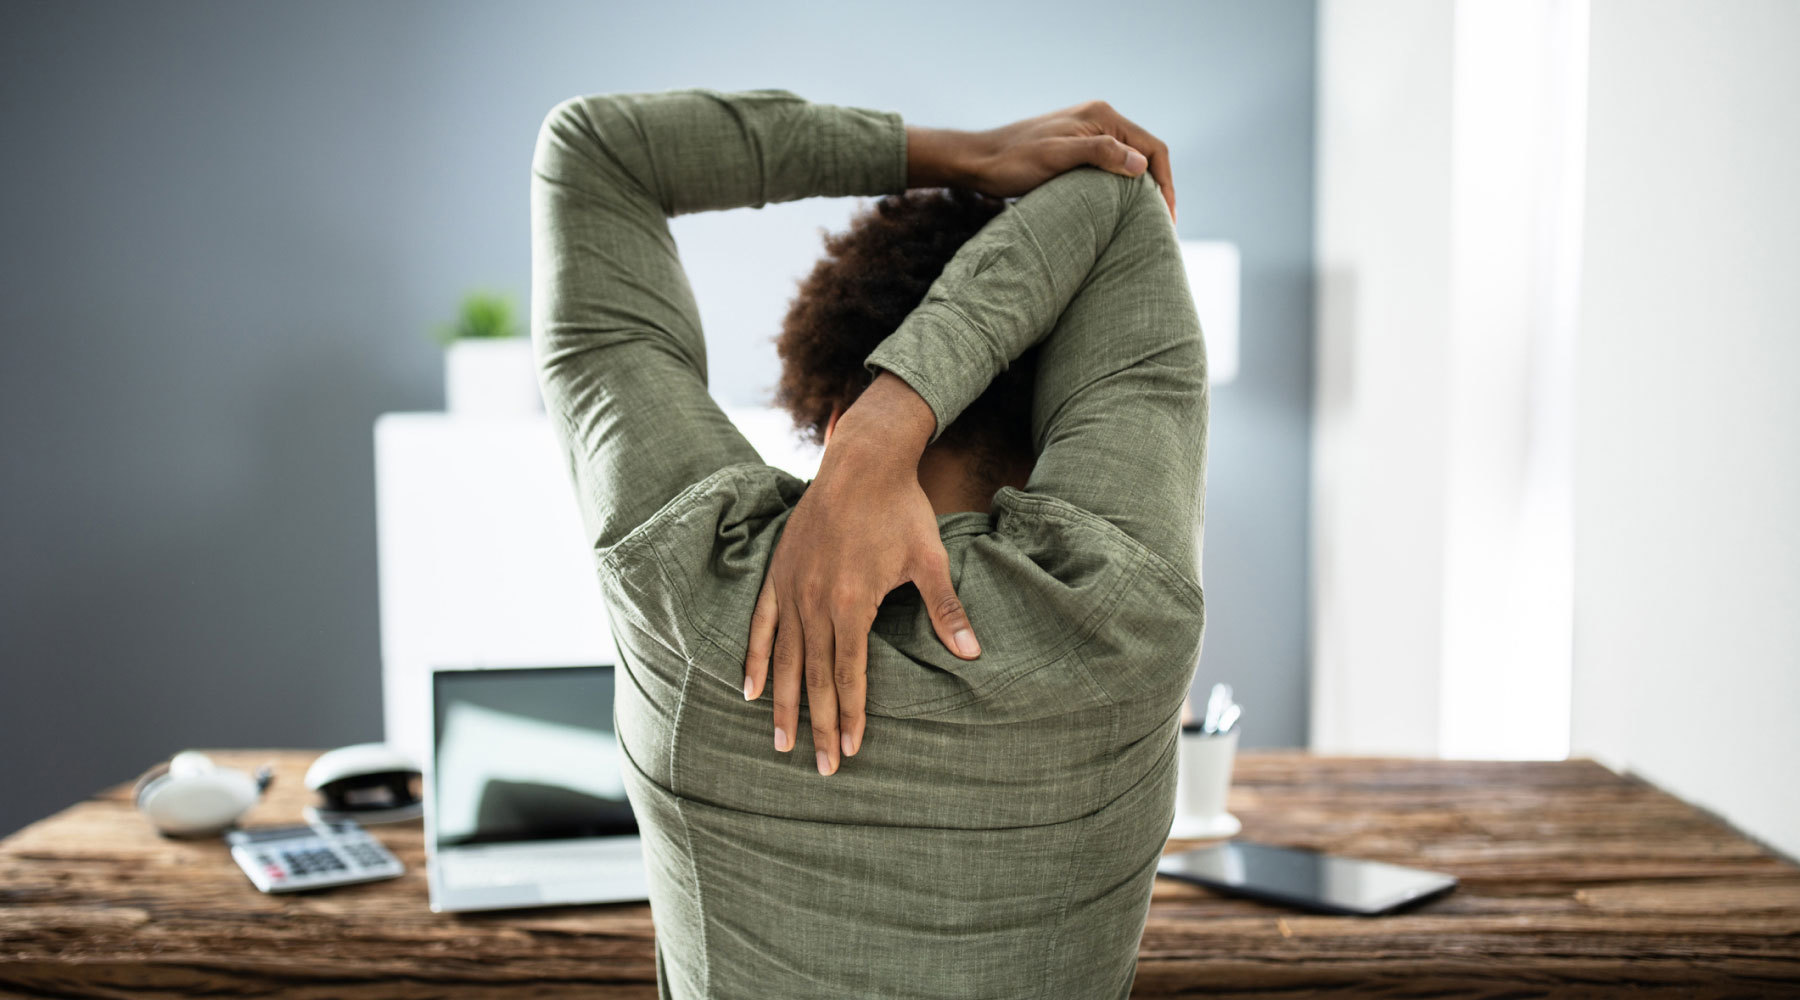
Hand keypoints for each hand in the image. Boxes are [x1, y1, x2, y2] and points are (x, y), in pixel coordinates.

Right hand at [742, 374, 979, 774]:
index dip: (850, 714)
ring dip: (782, 704)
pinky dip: (755, 658)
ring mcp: (791, 588)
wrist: (861, 462)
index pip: (848, 673)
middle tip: (820, 768)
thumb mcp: (929, 559)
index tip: (852, 750)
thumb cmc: (900, 509)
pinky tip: (749, 689)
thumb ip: (945, 609)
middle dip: (817, 725)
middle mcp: (815, 601)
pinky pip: (761, 625)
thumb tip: (972, 652)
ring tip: (779, 743)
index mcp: (852, 602)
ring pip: (784, 658)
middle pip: (814, 676)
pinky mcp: (778, 573)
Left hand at [906, 99, 1175, 222]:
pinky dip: (1123, 189)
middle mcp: (1100, 119)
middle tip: (1164, 227)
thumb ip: (1099, 154)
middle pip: (1145, 155)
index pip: (1153, 148)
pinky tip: (1122, 212)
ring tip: (1148, 223)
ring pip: (1130, 163)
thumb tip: (1141, 166)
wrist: (978, 162)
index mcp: (1102, 116)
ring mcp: (1088, 134)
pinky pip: (1111, 167)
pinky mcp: (1076, 149)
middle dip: (1159, 188)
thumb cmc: (1013, 161)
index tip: (1168, 218)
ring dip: (1142, 190)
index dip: (1166, 183)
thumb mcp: (1056, 158)